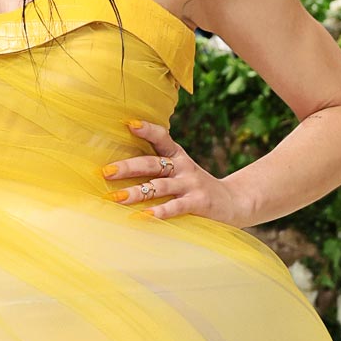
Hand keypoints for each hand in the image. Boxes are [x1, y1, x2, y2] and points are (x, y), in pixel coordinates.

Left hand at [101, 122, 248, 224]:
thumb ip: (158, 169)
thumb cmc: (196, 188)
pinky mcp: (198, 203)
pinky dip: (158, 212)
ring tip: (116, 198)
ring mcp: (191, 185)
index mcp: (177, 157)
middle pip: (152, 163)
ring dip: (136, 192)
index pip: (162, 138)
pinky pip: (175, 207)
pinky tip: (142, 217)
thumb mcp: (181, 172)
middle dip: (128, 167)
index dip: (147, 130)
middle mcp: (183, 167)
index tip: (129, 124)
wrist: (234, 203)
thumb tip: (120, 169)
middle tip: (106, 172)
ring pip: (159, 186)